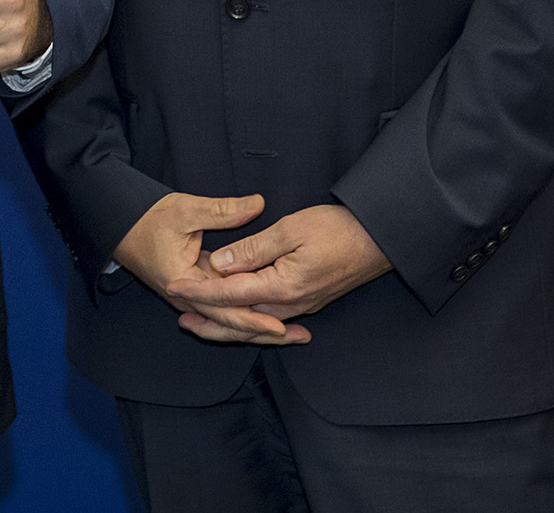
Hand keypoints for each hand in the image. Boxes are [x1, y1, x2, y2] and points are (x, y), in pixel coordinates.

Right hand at [112, 191, 304, 344]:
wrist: (123, 227)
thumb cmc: (149, 219)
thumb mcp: (185, 210)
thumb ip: (222, 210)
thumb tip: (257, 205)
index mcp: (183, 283)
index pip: (223, 308)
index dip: (253, 318)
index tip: (280, 325)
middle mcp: (187, 299)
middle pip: (230, 324)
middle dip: (265, 332)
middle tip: (299, 336)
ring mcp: (191, 299)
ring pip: (228, 322)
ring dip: (259, 329)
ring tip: (293, 335)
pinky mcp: (197, 294)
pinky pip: (224, 312)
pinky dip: (246, 318)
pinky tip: (268, 321)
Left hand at [169, 203, 391, 326]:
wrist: (380, 239)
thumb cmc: (338, 229)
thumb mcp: (291, 230)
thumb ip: (253, 249)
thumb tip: (219, 263)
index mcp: (283, 287)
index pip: (230, 293)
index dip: (199, 291)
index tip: (173, 288)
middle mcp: (291, 304)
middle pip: (241, 320)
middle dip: (208, 320)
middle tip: (179, 318)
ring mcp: (301, 305)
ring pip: (256, 323)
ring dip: (227, 324)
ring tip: (200, 323)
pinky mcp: (307, 301)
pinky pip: (271, 318)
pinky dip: (250, 321)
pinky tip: (241, 320)